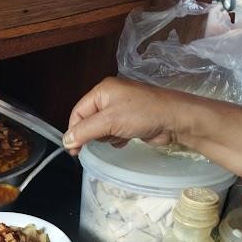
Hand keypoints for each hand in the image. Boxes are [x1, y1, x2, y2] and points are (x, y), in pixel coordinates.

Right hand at [63, 76, 241, 177]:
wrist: (175, 119)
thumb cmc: (142, 115)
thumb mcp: (109, 121)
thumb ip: (85, 131)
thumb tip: (65, 141)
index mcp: (102, 91)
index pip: (78, 112)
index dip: (74, 131)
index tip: (73, 150)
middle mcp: (110, 97)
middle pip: (88, 121)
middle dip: (92, 134)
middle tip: (100, 142)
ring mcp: (122, 109)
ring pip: (101, 129)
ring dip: (106, 137)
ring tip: (117, 138)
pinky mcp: (131, 121)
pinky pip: (114, 132)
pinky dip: (116, 138)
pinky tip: (125, 140)